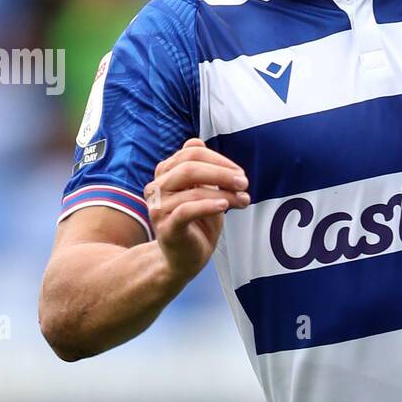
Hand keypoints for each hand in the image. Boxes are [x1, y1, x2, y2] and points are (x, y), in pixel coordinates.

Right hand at [145, 138, 249, 281]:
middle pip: (189, 167)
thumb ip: (203, 170)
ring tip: (243, 200)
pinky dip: (208, 205)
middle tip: (244, 183)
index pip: (191, 153)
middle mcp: (157, 187)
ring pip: (192, 189)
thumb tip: (198, 142)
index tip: (240, 174)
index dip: (219, 159)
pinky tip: (225, 207)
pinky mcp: (166, 228)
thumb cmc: (198, 224)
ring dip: (224, 193)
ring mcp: (159, 208)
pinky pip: (187, 210)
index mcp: (165, 174)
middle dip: (222, 172)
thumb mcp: (204, 192)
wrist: (184, 260)